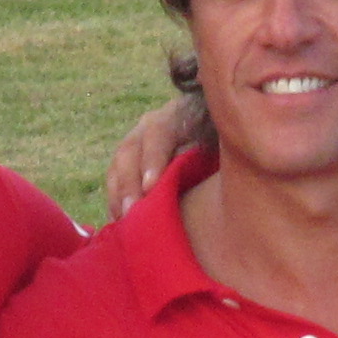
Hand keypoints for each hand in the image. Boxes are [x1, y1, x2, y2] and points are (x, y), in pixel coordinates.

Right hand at [106, 92, 209, 217]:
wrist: (214, 135)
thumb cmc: (223, 144)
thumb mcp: (220, 144)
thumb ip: (210, 154)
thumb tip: (204, 173)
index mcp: (177, 117)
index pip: (158, 135)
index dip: (152, 161)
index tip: (149, 188)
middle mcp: (151, 123)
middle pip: (130, 150)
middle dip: (128, 184)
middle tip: (131, 212)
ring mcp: (137, 138)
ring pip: (118, 164)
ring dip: (118, 194)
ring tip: (122, 220)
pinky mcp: (128, 157)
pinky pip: (114, 176)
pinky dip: (115, 198)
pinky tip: (118, 220)